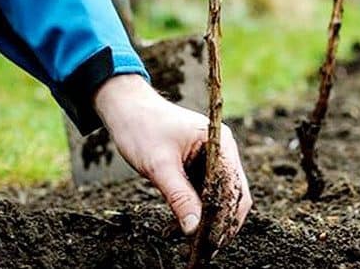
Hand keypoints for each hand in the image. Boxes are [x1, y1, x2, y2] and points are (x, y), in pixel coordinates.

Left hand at [94, 74, 251, 245]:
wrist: (125, 109)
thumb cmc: (142, 128)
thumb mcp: (159, 166)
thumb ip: (179, 197)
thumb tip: (194, 229)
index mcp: (219, 142)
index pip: (234, 186)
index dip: (226, 216)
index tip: (211, 241)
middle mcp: (222, 150)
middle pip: (233, 194)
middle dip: (220, 223)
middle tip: (204, 250)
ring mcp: (212, 158)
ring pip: (219, 198)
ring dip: (206, 220)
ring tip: (189, 244)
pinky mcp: (199, 166)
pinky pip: (204, 194)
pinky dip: (195, 211)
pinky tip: (177, 228)